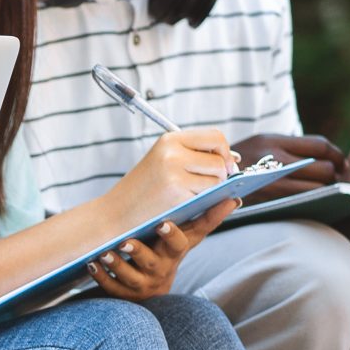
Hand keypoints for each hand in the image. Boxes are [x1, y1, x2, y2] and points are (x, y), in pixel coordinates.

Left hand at [89, 199, 235, 300]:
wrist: (153, 287)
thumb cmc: (168, 251)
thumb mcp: (188, 237)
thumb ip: (206, 218)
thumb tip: (236, 198)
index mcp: (175, 252)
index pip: (181, 243)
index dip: (173, 234)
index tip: (163, 223)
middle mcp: (162, 269)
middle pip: (154, 263)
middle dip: (140, 253)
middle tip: (126, 241)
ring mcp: (144, 283)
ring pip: (131, 277)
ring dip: (117, 265)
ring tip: (105, 253)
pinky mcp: (127, 294)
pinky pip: (113, 288)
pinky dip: (102, 277)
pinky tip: (92, 264)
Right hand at [103, 128, 236, 222]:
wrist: (115, 213)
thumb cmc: (142, 190)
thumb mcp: (164, 161)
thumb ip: (195, 155)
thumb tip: (234, 158)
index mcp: (169, 139)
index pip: (214, 136)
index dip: (224, 151)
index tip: (223, 164)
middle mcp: (172, 151)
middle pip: (219, 158)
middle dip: (220, 173)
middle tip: (203, 184)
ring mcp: (174, 171)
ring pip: (217, 177)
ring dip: (210, 189)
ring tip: (187, 193)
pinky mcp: (178, 192)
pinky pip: (208, 194)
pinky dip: (201, 200)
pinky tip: (181, 202)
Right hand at [234, 133, 343, 198]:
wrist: (205, 180)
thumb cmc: (239, 163)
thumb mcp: (259, 144)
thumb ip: (288, 147)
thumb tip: (326, 157)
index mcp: (272, 141)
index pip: (319, 145)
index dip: (337, 154)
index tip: (341, 162)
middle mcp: (272, 160)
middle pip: (322, 168)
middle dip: (334, 175)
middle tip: (335, 179)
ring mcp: (270, 182)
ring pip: (315, 188)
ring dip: (325, 190)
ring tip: (325, 191)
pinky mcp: (266, 200)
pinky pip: (301, 201)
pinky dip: (312, 200)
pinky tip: (311, 200)